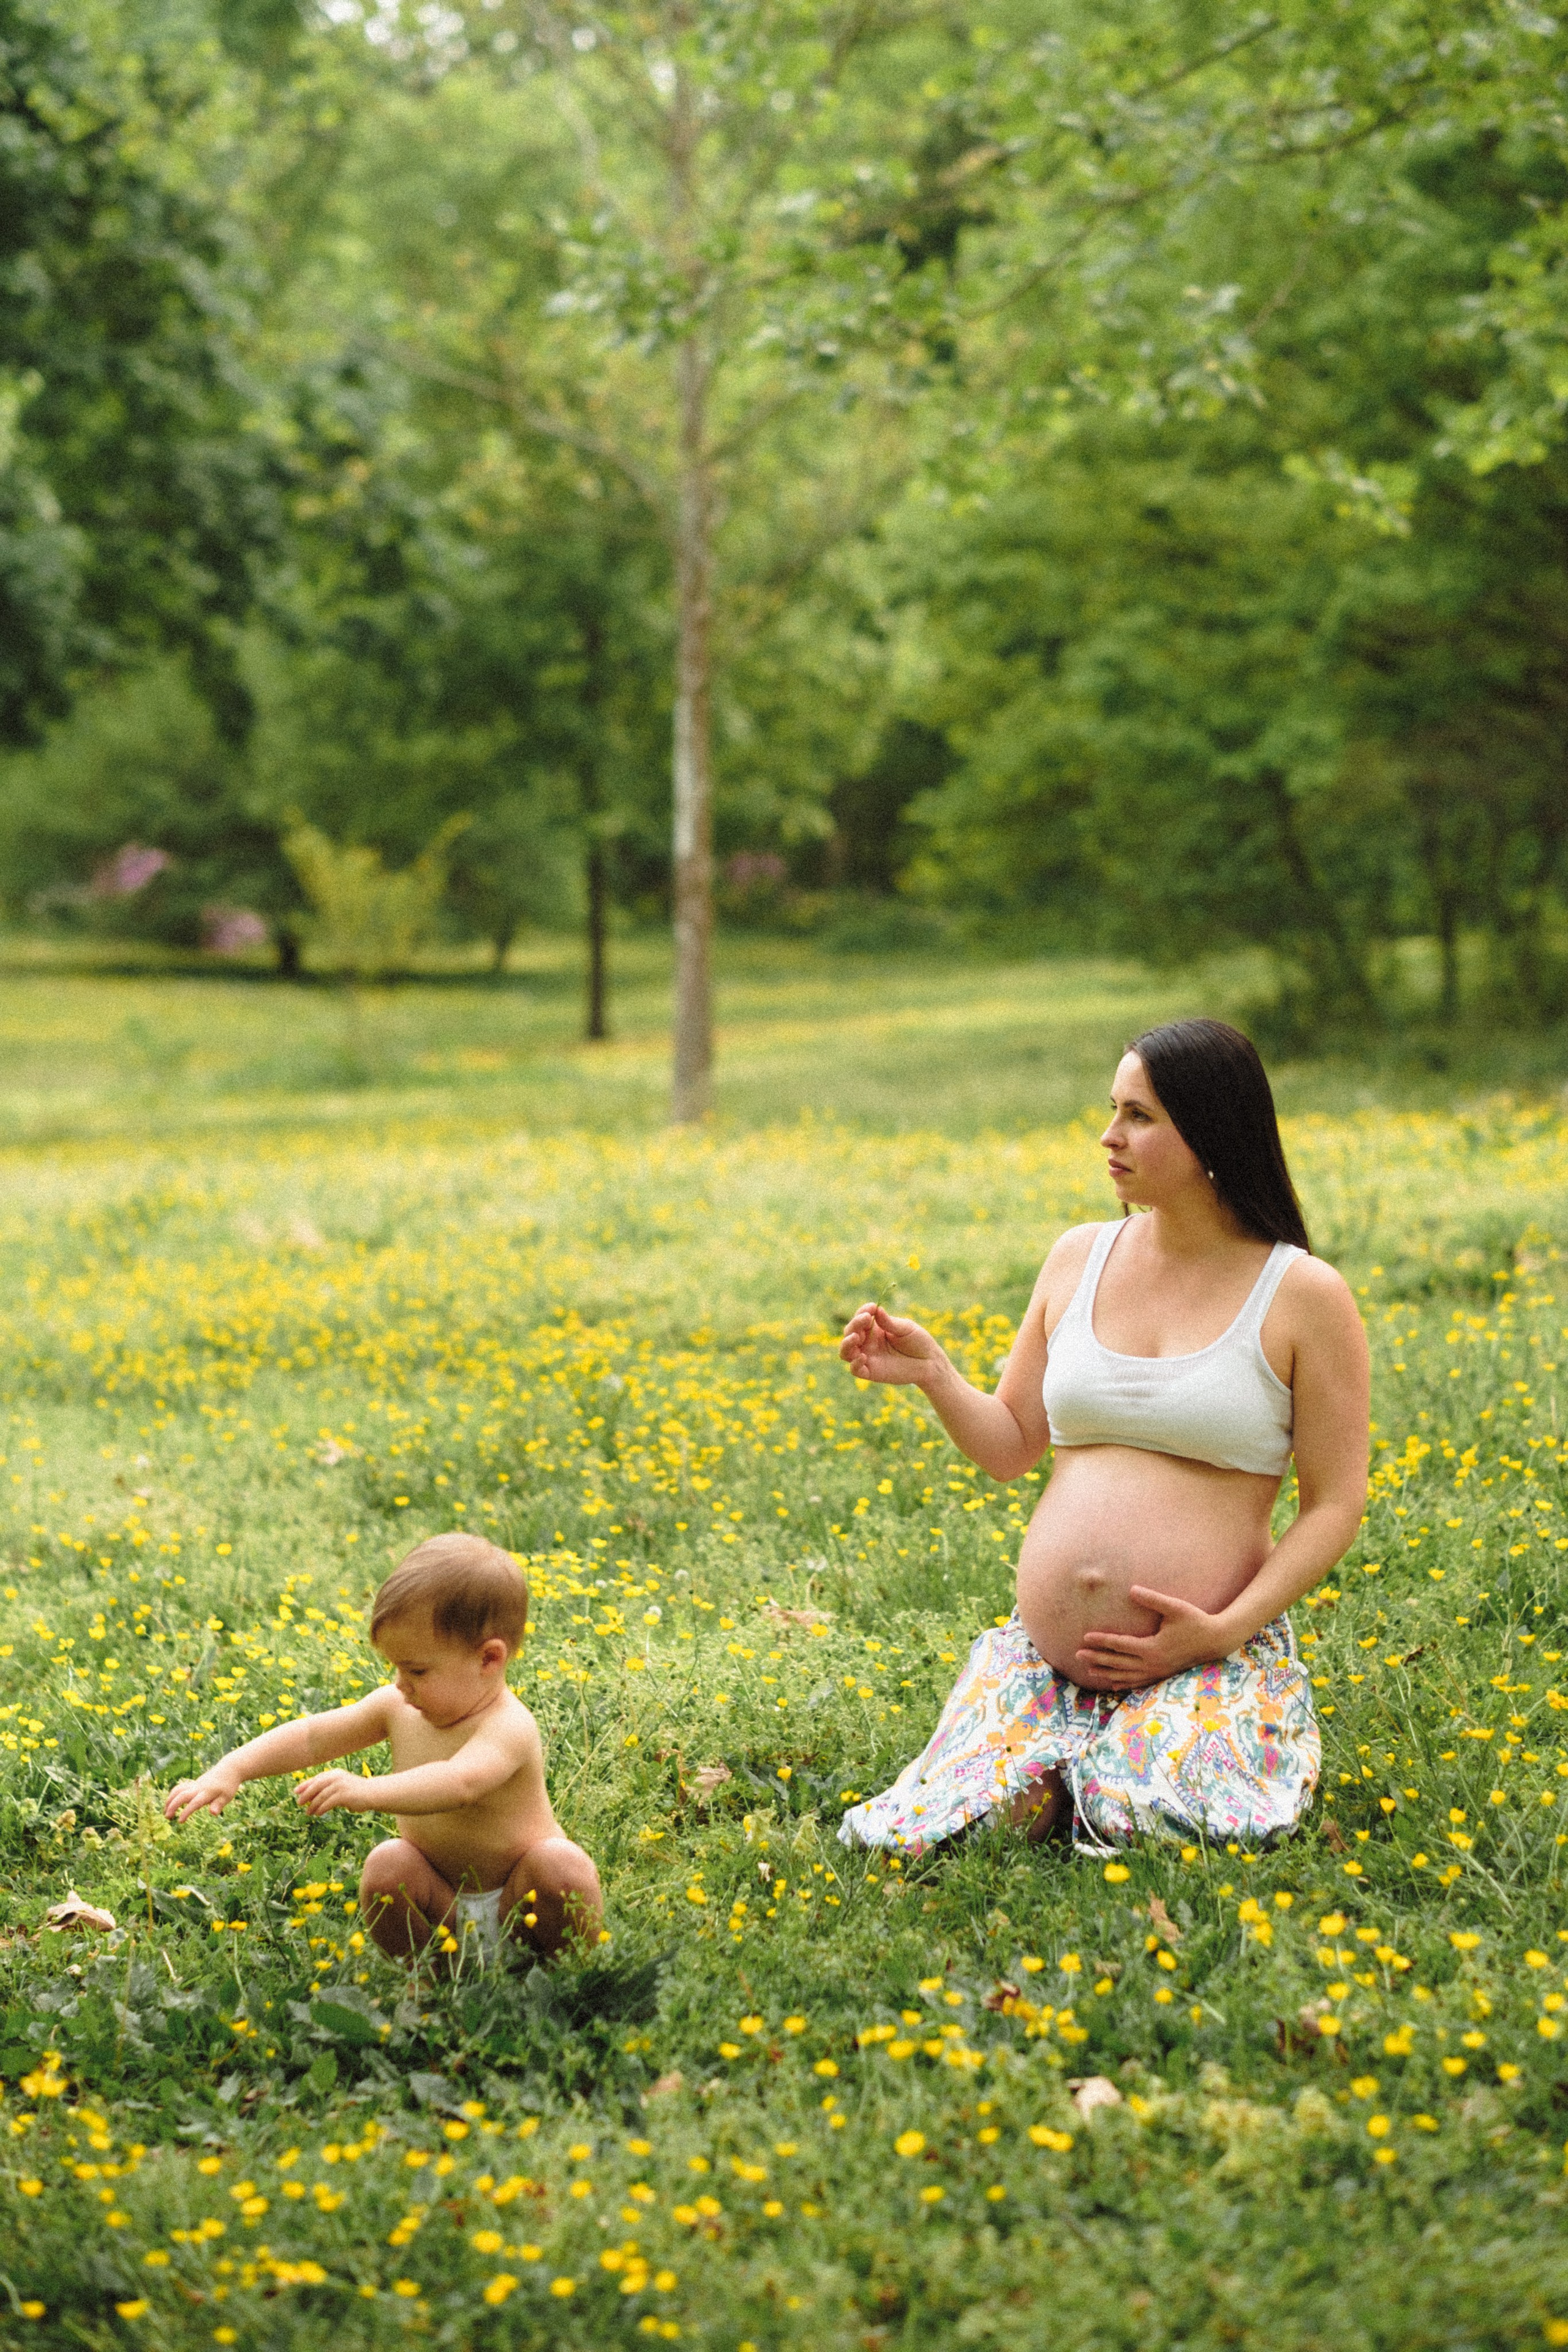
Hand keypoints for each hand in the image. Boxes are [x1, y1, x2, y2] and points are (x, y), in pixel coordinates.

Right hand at [165, 1766, 241, 1822]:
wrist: (229, 1769)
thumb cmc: (229, 1785)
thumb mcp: (227, 1796)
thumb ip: (219, 1805)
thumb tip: (213, 1813)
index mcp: (207, 1793)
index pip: (195, 1803)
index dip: (186, 1812)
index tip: (180, 1821)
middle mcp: (199, 1788)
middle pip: (182, 1795)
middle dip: (173, 1806)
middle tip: (166, 1817)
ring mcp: (195, 1784)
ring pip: (178, 1790)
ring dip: (170, 1800)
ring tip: (165, 1812)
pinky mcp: (194, 1783)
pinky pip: (180, 1787)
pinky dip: (173, 1795)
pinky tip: (170, 1803)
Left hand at [295, 1769, 371, 1817]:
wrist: (373, 1793)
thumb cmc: (356, 1792)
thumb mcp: (341, 1787)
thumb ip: (328, 1789)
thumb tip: (310, 1798)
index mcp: (335, 1774)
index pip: (316, 1779)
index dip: (305, 1785)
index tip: (296, 1792)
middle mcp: (336, 1777)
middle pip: (316, 1786)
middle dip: (306, 1795)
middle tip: (299, 1803)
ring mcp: (340, 1785)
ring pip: (321, 1796)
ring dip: (313, 1805)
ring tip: (308, 1813)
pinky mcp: (344, 1795)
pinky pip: (328, 1803)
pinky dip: (321, 1809)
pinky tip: (317, 1814)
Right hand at [839, 1301, 942, 1387]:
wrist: (930, 1362)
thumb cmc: (919, 1342)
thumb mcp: (905, 1328)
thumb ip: (889, 1322)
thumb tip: (876, 1310)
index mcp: (874, 1329)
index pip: (860, 1318)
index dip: (862, 1312)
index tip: (872, 1308)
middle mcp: (868, 1342)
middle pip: (849, 1333)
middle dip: (854, 1325)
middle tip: (866, 1320)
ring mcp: (868, 1357)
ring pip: (846, 1351)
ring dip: (847, 1343)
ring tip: (856, 1337)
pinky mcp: (871, 1372)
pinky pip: (854, 1369)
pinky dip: (854, 1363)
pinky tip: (863, 1357)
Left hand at [1073, 1588, 1233, 1690]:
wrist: (1215, 1640)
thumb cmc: (1195, 1620)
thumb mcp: (1175, 1607)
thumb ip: (1152, 1599)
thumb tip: (1132, 1589)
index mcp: (1153, 1647)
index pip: (1121, 1644)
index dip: (1102, 1641)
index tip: (1085, 1637)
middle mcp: (1153, 1663)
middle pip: (1119, 1662)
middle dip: (1097, 1658)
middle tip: (1077, 1655)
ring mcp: (1158, 1671)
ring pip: (1126, 1675)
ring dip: (1107, 1672)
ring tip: (1089, 1669)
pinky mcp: (1162, 1674)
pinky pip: (1138, 1682)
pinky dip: (1123, 1683)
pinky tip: (1112, 1683)